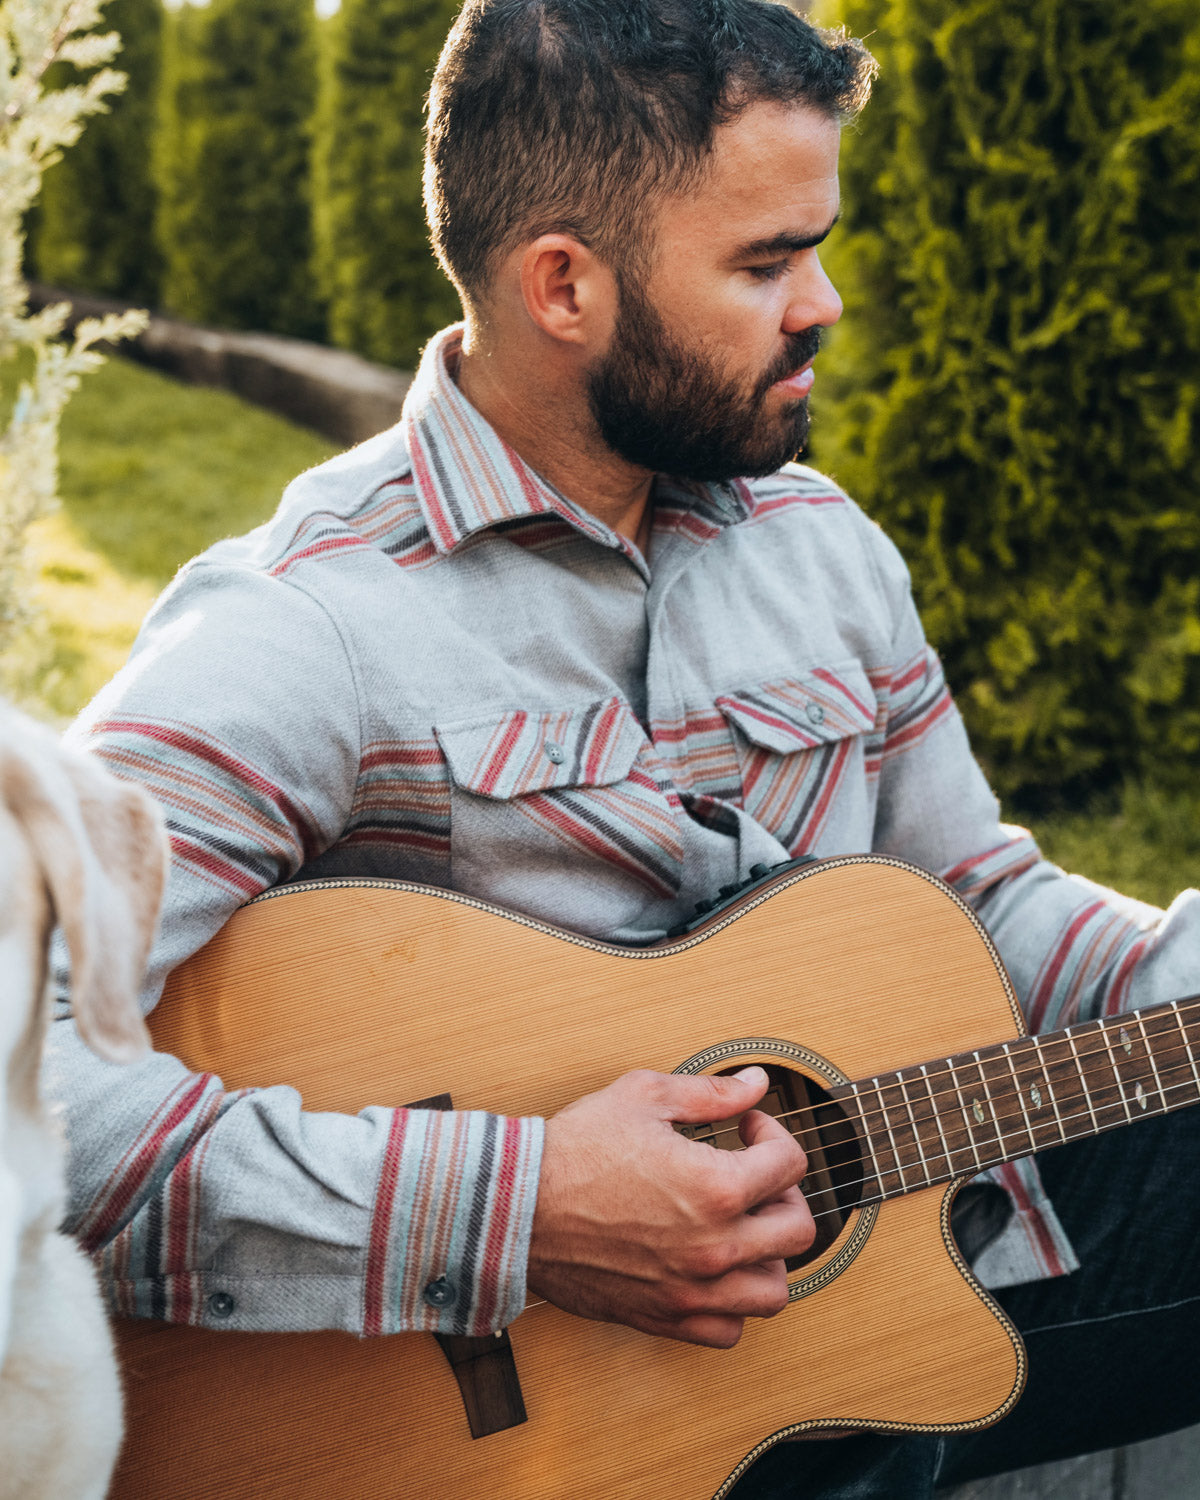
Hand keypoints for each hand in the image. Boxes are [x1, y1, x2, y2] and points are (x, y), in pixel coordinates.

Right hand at [527, 1065, 813, 1347]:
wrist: (516, 1207)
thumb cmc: (572, 1153)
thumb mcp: (644, 1096)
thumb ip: (710, 1092)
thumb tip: (754, 1083)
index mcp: (715, 1188)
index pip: (790, 1165)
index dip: (774, 1134)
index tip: (750, 1129)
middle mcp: (713, 1246)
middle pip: (798, 1230)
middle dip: (784, 1193)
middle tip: (755, 1176)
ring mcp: (691, 1289)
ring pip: (774, 1291)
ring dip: (770, 1255)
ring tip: (744, 1227)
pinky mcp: (664, 1317)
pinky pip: (729, 1330)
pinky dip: (734, 1304)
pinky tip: (715, 1270)